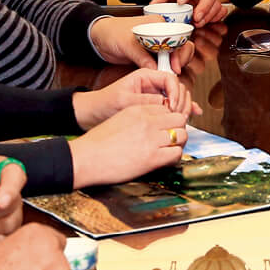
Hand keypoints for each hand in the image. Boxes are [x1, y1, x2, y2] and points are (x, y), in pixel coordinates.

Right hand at [68, 102, 192, 186]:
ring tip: (169, 151)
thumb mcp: (119, 120)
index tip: (165, 128)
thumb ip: (137, 120)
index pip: (166, 108)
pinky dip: (175, 158)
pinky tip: (166, 161)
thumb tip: (151, 127)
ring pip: (182, 135)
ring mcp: (151, 139)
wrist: (87, 158)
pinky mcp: (153, 158)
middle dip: (178, 129)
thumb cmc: (98, 143)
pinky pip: (176, 154)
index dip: (168, 119)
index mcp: (137, 110)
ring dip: (178, 143)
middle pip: (179, 119)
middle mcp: (147, 121)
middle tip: (171, 139)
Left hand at [71, 64, 199, 126]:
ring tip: (184, 119)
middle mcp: (153, 83)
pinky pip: (175, 104)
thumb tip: (166, 103)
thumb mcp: (124, 100)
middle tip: (180, 117)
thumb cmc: (105, 103)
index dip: (176, 91)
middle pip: (178, 86)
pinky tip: (194, 114)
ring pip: (179, 96)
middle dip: (183, 100)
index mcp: (145, 75)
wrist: (94, 113)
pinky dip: (184, 108)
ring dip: (185, 106)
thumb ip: (145, 100)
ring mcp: (156, 93)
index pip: (170, 77)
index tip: (173, 107)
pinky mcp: (157, 104)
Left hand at [88, 15, 195, 72]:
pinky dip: (166, 70)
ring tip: (169, 76)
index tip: (175, 67)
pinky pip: (165, 62)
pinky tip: (164, 77)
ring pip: (175, 56)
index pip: (177, 38)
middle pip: (181, 47)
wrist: (100, 39)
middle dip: (179, 60)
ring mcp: (158, 44)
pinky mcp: (153, 55)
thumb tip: (157, 69)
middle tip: (173, 72)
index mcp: (159, 23)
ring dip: (174, 66)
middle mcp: (162, 32)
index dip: (178, 54)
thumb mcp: (126, 44)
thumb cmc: (112, 33)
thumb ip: (142, 56)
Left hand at [150, 0, 227, 26]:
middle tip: (196, 18)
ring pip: (216, 4)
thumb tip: (154, 5)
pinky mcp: (211, 4)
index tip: (180, 2)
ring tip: (198, 23)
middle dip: (204, 8)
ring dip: (209, 16)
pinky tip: (206, 22)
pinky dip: (216, 17)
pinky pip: (219, 10)